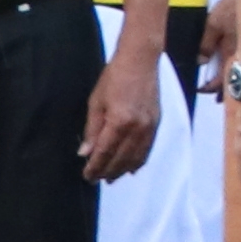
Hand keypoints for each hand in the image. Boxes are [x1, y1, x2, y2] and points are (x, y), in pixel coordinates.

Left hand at [80, 45, 162, 184]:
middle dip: (107, 171)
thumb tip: (85, 153)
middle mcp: (137, 129)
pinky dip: (138, 161)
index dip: (95, 167)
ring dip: (123, 170)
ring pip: (136, 158)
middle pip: (121, 159)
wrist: (140, 62)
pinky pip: (147, 149)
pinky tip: (131, 168)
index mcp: (119, 122)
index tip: (87, 176)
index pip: (105, 153)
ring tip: (112, 178)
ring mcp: (149, 128)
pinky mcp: (156, 124)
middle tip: (96, 179)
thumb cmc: (113, 78)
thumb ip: (92, 130)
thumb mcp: (96, 102)